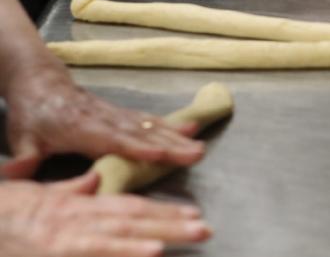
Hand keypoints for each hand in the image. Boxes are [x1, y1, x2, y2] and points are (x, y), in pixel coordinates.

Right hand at [0, 173, 210, 256]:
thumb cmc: (1, 211)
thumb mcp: (36, 195)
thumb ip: (69, 191)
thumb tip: (94, 182)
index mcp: (76, 206)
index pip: (128, 206)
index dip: (162, 209)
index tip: (192, 213)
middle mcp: (76, 219)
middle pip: (133, 220)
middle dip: (171, 224)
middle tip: (206, 229)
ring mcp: (66, 239)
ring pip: (119, 236)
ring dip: (155, 236)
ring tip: (188, 236)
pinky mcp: (56, 252)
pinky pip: (95, 254)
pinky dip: (123, 254)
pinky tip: (150, 254)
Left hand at [2, 60, 204, 178]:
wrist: (40, 79)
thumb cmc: (32, 112)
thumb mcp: (21, 138)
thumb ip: (22, 161)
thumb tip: (14, 177)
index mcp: (81, 126)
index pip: (113, 139)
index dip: (136, 147)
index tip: (160, 154)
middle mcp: (104, 118)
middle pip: (141, 132)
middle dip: (171, 144)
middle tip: (197, 153)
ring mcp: (115, 113)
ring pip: (149, 125)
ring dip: (176, 136)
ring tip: (199, 145)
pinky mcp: (121, 113)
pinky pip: (149, 120)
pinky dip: (171, 125)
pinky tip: (190, 128)